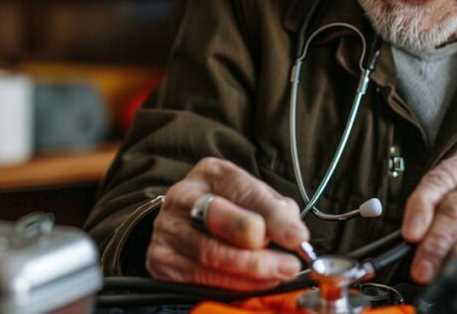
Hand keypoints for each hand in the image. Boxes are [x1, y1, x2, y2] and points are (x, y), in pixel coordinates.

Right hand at [146, 158, 309, 290]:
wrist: (187, 227)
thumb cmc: (232, 210)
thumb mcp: (257, 201)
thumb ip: (276, 212)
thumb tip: (295, 236)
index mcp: (212, 173)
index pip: (243, 189)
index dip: (273, 215)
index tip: (297, 237)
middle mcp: (184, 196)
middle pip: (216, 216)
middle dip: (254, 243)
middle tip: (285, 261)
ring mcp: (168, 227)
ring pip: (208, 252)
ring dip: (249, 269)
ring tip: (277, 275)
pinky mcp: (159, 259)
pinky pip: (197, 276)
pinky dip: (230, 284)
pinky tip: (254, 284)